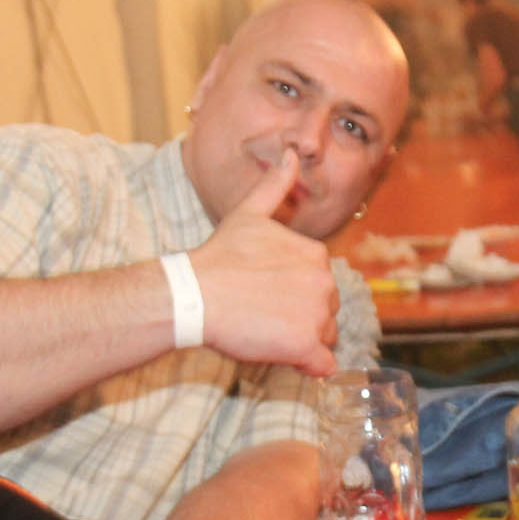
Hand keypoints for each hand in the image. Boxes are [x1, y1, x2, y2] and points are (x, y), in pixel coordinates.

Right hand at [194, 150, 338, 375]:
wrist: (193, 294)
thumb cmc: (217, 257)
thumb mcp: (249, 214)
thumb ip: (276, 187)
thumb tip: (292, 153)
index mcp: (317, 255)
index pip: (319, 286)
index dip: (293, 296)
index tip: (263, 295)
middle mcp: (325, 282)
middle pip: (325, 313)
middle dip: (300, 319)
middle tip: (260, 314)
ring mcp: (317, 314)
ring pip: (323, 339)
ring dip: (300, 342)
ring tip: (263, 331)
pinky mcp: (306, 345)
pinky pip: (322, 366)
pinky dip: (308, 366)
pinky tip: (283, 356)